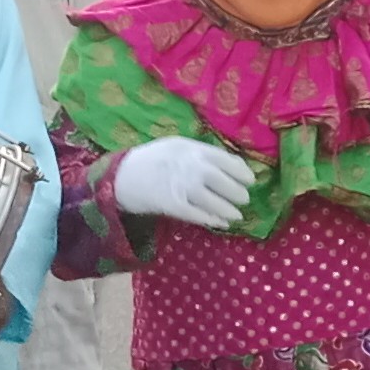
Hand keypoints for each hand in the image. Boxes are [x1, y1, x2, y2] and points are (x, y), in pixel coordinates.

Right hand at [113, 135, 255, 227]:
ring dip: (229, 211)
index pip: (229, 161)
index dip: (243, 173)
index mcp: (194, 149)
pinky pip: (200, 216)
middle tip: (243, 199)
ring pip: (216, 203)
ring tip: (236, 215)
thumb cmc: (150, 160)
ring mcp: (183, 187)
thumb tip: (231, 165)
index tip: (249, 180)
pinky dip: (213, 221)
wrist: (120, 176)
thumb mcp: (176, 146)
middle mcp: (192, 167)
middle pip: (226, 184)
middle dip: (239, 194)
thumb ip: (201, 153)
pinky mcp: (174, 206)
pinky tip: (220, 223)